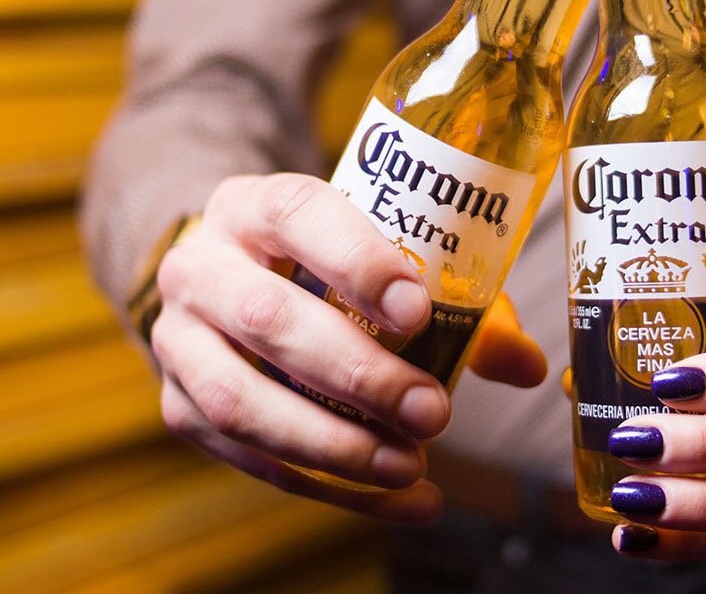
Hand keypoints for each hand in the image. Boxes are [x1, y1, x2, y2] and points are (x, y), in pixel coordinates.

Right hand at [151, 172, 542, 518]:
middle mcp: (201, 266)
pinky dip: (325, 487)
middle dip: (356, 374)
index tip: (419, 311)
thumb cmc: (323, 263)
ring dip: (332, 444)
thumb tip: (527, 365)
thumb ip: (454, 301)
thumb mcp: (376, 253)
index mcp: (257, 205)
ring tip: (407, 465)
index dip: (358, 261)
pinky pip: (244, 456)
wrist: (227, 277)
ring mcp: (178, 339)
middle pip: (267, 317)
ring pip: (239, 399)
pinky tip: (396, 500)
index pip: (299, 214)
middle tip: (431, 412)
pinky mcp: (178, 405)